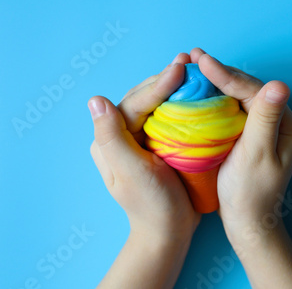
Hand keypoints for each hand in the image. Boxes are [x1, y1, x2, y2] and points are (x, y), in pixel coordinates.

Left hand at [89, 53, 200, 241]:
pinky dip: (181, 102)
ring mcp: (140, 139)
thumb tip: (96, 100)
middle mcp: (121, 135)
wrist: (169, 230)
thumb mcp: (130, 172)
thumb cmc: (152, 205)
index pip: (134, 104)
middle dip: (165, 78)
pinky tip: (195, 91)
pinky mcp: (157, 143)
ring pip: (156, 104)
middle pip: (143, 98)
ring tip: (193, 69)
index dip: (157, 85)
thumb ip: (111, 137)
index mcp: (110, 140)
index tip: (181, 68)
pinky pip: (168, 116)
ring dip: (174, 86)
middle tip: (189, 61)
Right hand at [190, 48, 291, 287]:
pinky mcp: (249, 132)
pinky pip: (232, 107)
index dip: (227, 74)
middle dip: (220, 71)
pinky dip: (215, 96)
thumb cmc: (251, 193)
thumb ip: (266, 119)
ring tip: (192, 65)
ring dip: (216, 80)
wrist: (247, 220)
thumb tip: (279, 83)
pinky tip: (199, 88)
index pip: (254, 90)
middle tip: (192, 56)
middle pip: (247, 87)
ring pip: (238, 94)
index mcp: (288, 123)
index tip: (201, 60)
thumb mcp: (258, 156)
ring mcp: (264, 125)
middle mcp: (279, 119)